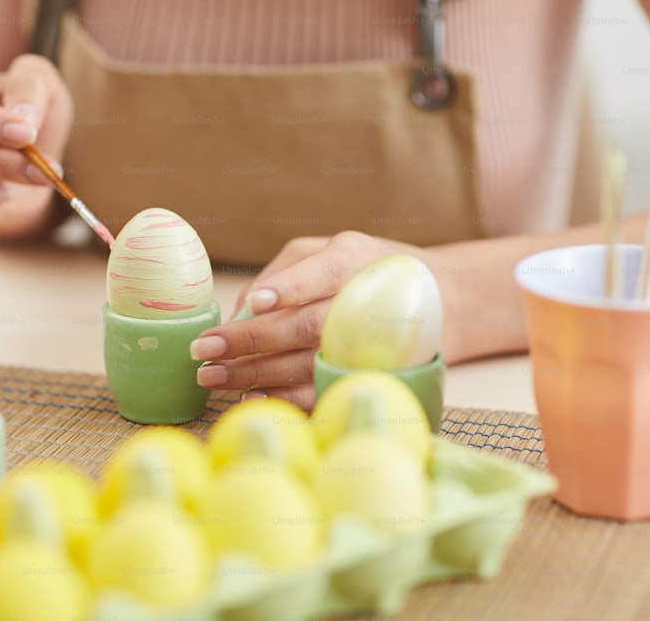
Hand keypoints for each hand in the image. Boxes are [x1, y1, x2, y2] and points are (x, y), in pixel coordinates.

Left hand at [190, 231, 425, 409]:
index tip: (255, 302)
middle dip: (250, 341)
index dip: (288, 288)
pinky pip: (324, 392)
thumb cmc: (369, 270)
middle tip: (206, 350)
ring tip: (213, 377)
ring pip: (309, 364)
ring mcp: (370, 345)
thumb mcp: (332, 250)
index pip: (320, 273)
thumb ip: (286, 271)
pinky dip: (286, 398)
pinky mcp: (369, 377)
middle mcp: (364, 302)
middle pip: (305, 325)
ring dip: (256, 375)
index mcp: (354, 260)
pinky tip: (251, 396)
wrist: (443, 303)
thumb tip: (238, 311)